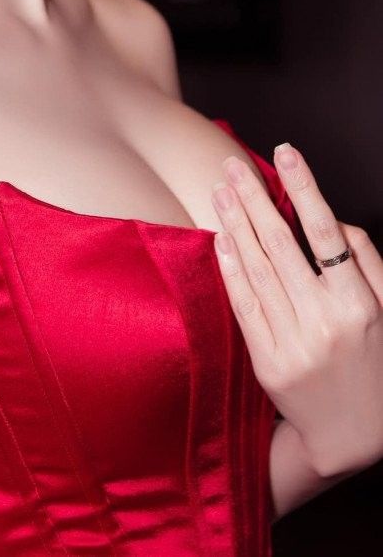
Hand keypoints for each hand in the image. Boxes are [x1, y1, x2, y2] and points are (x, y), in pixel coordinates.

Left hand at [211, 142, 382, 479]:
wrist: (353, 436)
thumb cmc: (375, 361)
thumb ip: (367, 261)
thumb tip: (334, 218)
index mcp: (359, 304)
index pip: (326, 233)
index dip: (305, 188)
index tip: (286, 151)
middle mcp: (325, 322)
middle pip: (281, 245)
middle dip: (255, 199)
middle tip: (232, 165)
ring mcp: (293, 345)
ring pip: (258, 270)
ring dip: (236, 224)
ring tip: (221, 191)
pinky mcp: (267, 363)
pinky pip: (244, 305)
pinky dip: (230, 268)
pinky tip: (220, 237)